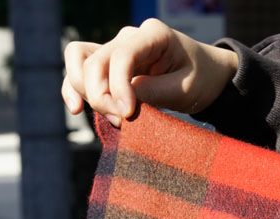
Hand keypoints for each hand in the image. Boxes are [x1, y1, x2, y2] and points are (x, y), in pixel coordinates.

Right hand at [62, 18, 237, 128]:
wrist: (205, 75)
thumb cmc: (200, 79)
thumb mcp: (186, 89)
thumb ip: (154, 92)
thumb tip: (123, 100)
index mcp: (152, 34)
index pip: (121, 55)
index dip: (118, 86)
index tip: (127, 114)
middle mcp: (128, 38)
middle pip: (94, 60)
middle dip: (101, 95)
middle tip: (123, 121)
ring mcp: (115, 50)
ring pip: (80, 63)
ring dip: (87, 94)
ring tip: (114, 119)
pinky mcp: (109, 68)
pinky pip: (80, 72)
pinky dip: (74, 90)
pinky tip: (77, 110)